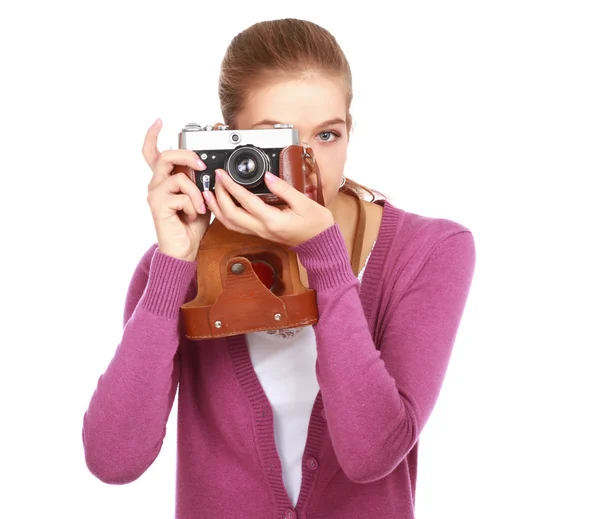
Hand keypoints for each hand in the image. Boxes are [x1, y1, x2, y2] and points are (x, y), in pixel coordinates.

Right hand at [142, 118, 210, 261]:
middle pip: (165, 155)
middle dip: (187, 156)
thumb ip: (200, 182)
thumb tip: (210, 169)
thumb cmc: (191, 225)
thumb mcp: (200, 197)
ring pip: (178, 176)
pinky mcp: (158, 205)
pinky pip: (181, 194)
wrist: (183, 249)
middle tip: (201, 165)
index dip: (153, 135)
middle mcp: (157, 184)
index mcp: (165, 180)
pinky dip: (193, 205)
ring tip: (200, 206)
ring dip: (196, 191)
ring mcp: (155, 194)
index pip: (153, 153)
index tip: (159, 121)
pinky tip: (192, 215)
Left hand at [203, 168, 334, 246]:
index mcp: (272, 220)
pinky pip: (236, 226)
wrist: (319, 244)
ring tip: (209, 193)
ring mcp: (259, 233)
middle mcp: (262, 229)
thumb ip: (283, 188)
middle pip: (230, 215)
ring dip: (217, 209)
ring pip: (230, 224)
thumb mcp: (303, 202)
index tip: (223, 174)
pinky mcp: (259, 233)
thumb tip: (268, 176)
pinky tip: (221, 206)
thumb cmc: (315, 225)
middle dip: (219, 196)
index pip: (245, 201)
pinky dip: (224, 216)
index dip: (231, 186)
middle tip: (216, 179)